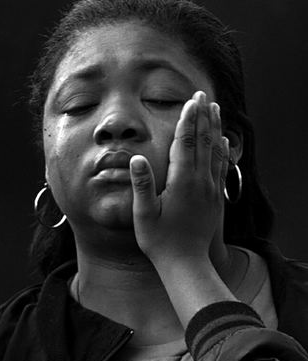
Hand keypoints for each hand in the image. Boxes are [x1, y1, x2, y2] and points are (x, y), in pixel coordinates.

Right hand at [129, 91, 234, 327]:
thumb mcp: (143, 216)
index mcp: (182, 183)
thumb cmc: (160, 242)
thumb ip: (142, 185)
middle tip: (203, 95)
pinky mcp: (216, 200)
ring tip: (215, 109)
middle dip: (202, 117)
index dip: (187, 120)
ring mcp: (211, 191)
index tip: (191, 101)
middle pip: (203, 142)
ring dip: (214, 129)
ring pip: (215, 152)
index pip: (185, 144)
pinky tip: (223, 142)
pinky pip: (221, 168)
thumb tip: (136, 158)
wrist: (187, 264)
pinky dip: (222, 151)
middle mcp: (200, 183)